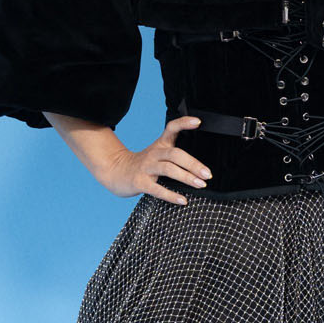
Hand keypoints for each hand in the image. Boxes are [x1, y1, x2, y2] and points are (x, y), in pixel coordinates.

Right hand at [96, 116, 212, 204]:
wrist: (115, 172)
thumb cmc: (143, 165)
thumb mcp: (157, 154)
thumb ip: (175, 156)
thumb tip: (201, 168)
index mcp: (160, 145)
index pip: (171, 128)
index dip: (184, 123)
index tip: (198, 122)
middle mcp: (154, 154)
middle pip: (175, 154)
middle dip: (193, 164)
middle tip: (207, 174)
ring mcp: (146, 168)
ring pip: (168, 169)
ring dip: (187, 177)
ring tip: (201, 184)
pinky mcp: (140, 182)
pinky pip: (157, 189)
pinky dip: (171, 195)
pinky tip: (182, 200)